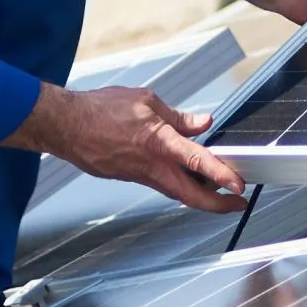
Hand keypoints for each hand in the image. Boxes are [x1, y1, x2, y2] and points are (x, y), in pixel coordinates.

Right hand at [0, 83, 247, 212]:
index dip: (223, 176)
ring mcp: (139, 175)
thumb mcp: (147, 102)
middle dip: (217, 205)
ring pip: (175, 192)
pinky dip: (177, 183)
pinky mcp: (128, 176)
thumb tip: (202, 122)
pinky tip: (184, 174)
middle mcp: (151, 166)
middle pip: (191, 196)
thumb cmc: (100, 110)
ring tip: (217, 189)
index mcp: (160, 144)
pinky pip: (159, 184)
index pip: (199, 163)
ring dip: (199, 194)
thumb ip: (178, 117)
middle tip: (236, 204)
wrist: (66, 125)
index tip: (240, 186)